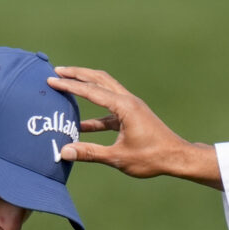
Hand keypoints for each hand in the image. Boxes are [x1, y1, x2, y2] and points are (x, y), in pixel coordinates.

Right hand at [48, 67, 220, 187]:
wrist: (177, 157)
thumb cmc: (152, 157)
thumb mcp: (118, 157)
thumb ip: (90, 153)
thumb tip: (64, 151)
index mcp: (124, 107)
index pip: (91, 91)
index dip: (69, 86)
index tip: (51, 80)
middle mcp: (128, 101)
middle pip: (99, 79)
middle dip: (77, 74)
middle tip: (56, 72)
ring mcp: (131, 107)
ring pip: (105, 89)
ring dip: (86, 86)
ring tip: (66, 86)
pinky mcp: (132, 116)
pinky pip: (109, 108)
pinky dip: (94, 111)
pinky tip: (80, 125)